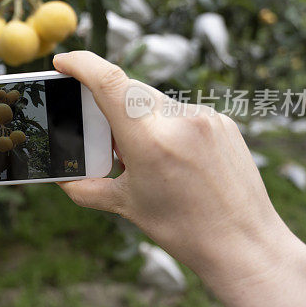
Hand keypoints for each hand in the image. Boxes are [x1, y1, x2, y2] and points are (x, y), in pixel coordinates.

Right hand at [53, 51, 305, 306]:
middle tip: (100, 132)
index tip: (63, 61)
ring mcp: (205, 118)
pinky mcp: (223, 122)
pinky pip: (181, 111)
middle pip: (128, 90)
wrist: (245, 245)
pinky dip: (165, 125)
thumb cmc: (184, 230)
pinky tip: (172, 157)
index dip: (81, 63)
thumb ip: (86, 187)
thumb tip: (60, 177)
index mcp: (149, 141)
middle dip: (107, 102)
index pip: (109, 81)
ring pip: (154, 100)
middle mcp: (179, 120)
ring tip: (142, 155)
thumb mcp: (126, 207)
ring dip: (137, 116)